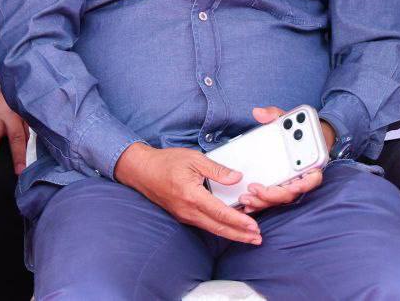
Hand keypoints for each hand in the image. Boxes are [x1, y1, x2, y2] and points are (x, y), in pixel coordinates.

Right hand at [115, 142, 261, 244]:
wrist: (142, 171)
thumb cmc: (166, 162)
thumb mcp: (194, 159)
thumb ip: (217, 170)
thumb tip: (237, 177)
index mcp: (192, 195)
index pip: (221, 213)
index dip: (239, 221)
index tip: (254, 226)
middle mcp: (188, 210)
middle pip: (219, 228)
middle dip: (240, 235)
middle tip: (258, 239)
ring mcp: (184, 215)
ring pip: (212, 229)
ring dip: (232, 234)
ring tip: (248, 237)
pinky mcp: (183, 216)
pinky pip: (204, 225)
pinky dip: (220, 228)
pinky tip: (229, 228)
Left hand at [235, 106, 327, 213]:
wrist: (305, 136)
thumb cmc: (298, 129)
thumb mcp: (287, 117)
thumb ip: (274, 114)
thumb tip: (258, 113)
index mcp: (311, 162)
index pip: (313, 178)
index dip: (305, 184)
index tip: (293, 186)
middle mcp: (302, 177)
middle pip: (291, 193)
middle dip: (273, 194)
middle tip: (254, 189)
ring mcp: (291, 183)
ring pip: (280, 199)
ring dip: (264, 201)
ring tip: (246, 199)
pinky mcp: (280, 187)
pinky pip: (272, 199)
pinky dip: (261, 202)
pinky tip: (247, 204)